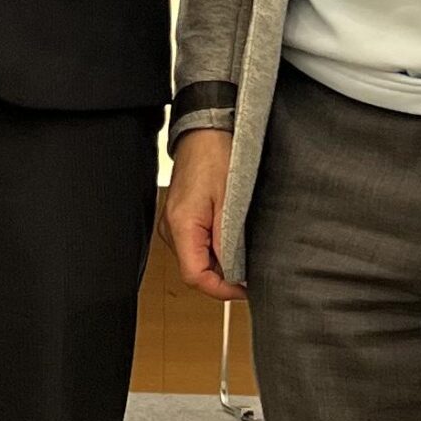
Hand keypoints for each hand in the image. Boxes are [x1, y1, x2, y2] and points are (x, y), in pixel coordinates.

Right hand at [160, 129, 244, 300]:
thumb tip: (235, 274)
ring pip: (195, 260)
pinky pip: (195, 245)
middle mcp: (171, 228)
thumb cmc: (215, 156)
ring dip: (219, 263)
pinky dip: (213, 250)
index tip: (245, 288)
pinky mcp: (179, 218)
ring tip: (241, 251)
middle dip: (223, 276)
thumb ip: (228, 242)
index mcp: (181, 226)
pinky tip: (229, 239)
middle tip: (249, 271)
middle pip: (195, 271)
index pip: (195, 277)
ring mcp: (173, 223)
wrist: (204, 131)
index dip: (222, 289)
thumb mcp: (229, 203)